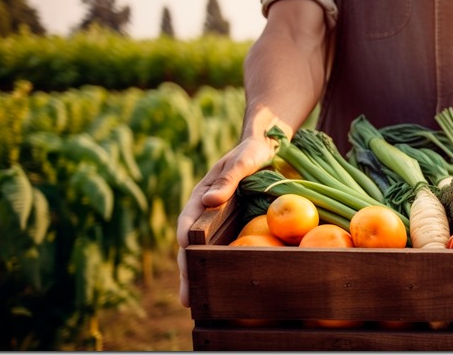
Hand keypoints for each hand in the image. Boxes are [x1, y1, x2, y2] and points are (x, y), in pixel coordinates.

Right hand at [176, 137, 274, 307]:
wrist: (267, 148)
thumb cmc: (253, 152)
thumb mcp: (243, 160)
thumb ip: (229, 178)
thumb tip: (210, 199)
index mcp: (203, 195)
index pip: (188, 219)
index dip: (186, 236)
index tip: (186, 252)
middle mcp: (206, 212)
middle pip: (192, 245)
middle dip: (187, 270)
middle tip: (186, 298)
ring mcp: (218, 223)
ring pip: (204, 253)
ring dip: (198, 277)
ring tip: (193, 304)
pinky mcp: (231, 229)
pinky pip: (223, 251)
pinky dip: (219, 270)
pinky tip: (220, 290)